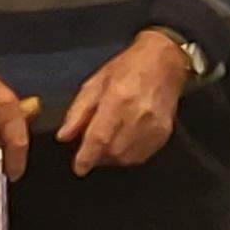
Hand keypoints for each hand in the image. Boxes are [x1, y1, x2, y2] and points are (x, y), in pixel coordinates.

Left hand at [60, 31, 189, 173]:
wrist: (164, 62)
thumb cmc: (126, 69)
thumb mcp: (94, 83)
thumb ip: (78, 111)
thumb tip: (64, 136)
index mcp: (117, 100)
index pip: (100, 137)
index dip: (87, 157)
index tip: (79, 168)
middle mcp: (138, 115)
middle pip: (114, 152)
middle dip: (98, 156)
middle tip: (90, 148)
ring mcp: (155, 126)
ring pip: (128, 158)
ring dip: (112, 157)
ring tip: (105, 144)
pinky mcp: (165, 133)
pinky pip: (143, 155)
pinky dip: (128, 155)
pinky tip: (122, 143)